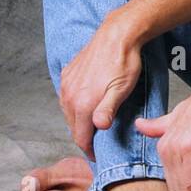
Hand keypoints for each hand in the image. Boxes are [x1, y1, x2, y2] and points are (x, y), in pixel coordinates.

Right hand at [59, 16, 143, 161]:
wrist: (117, 34)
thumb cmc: (124, 63)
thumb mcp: (121, 90)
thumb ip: (107, 110)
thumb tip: (98, 126)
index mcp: (81, 104)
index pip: (80, 138)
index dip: (89, 150)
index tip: (97, 156)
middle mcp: (68, 95)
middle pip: (73, 126)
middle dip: (83, 135)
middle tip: (97, 141)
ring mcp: (66, 84)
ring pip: (68, 111)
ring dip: (78, 119)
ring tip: (92, 123)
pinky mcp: (67, 73)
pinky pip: (67, 96)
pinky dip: (75, 104)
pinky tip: (86, 102)